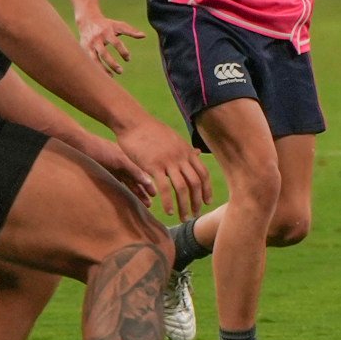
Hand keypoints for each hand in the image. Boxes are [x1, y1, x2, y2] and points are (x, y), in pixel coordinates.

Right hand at [70, 1, 136, 71]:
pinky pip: (89, 62)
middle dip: (112, 63)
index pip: (116, 43)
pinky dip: (96, 69)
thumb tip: (144, 36)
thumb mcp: (118, 26)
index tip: (128, 58)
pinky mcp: (83, 50)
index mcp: (106, 32)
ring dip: (103, 69)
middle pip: (103, 53)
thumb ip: (131, 31)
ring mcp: (88, 45)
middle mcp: (96, 39)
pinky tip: (104, 76)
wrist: (87, 20)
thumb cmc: (107, 25)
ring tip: (112, 76)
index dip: (123, 51)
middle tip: (121, 71)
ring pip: (94, 60)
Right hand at [97, 117, 213, 223]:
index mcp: (186, 151)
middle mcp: (181, 156)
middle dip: (197, 201)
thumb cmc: (151, 131)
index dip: (207, 189)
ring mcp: (169, 161)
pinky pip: (165, 188)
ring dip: (185, 205)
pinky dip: (169, 202)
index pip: (203, 173)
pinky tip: (169, 211)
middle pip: (196, 183)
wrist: (133, 122)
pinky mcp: (154, 165)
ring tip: (184, 217)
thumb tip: (197, 154)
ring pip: (183, 188)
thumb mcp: (173, 138)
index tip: (206, 201)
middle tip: (195, 214)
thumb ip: (184, 150)